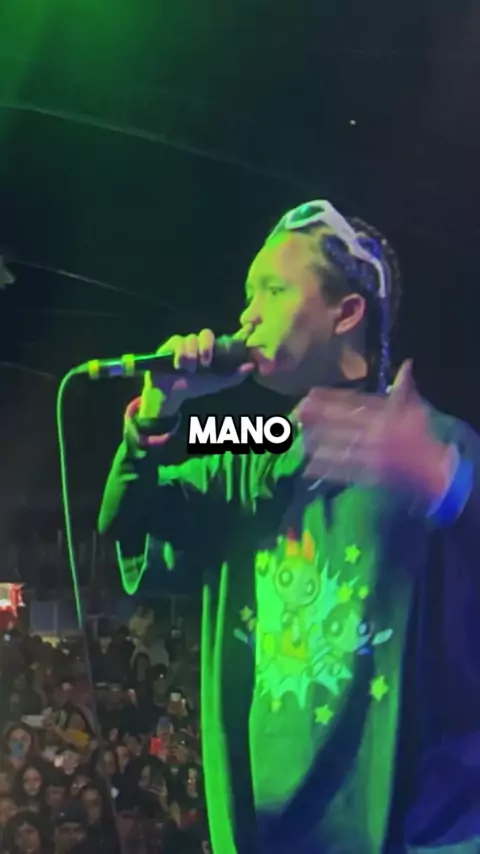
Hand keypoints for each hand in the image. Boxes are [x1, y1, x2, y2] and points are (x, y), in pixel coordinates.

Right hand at [139, 328, 253, 418]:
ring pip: (191, 339)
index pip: (223, 337)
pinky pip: (178, 342)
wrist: (171, 394)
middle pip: (206, 333)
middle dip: (207, 347)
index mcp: (212, 350)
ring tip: (188, 370)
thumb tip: (251, 366)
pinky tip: (179, 366)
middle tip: (206, 363)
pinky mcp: (170, 345)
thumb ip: (234, 376)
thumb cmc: (195, 386)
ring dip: (191, 356)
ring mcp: (185, 343)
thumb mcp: (217, 383)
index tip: (245, 330)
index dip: (233, 333)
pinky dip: (180, 355)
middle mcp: (199, 343)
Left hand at [295, 360, 453, 499]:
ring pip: (337, 447)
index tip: (309, 395)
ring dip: (317, 443)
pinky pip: (343, 471)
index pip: (352, 403)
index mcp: (384, 415)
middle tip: (295, 414)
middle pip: (339, 424)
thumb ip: (404, 387)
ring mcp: (370, 454)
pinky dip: (326, 469)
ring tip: (299, 438)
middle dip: (316, 419)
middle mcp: (375, 432)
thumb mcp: (414, 408)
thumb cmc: (421, 436)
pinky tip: (309, 467)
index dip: (329, 399)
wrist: (432, 470)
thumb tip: (407, 364)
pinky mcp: (368, 474)